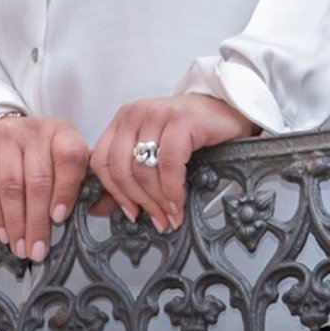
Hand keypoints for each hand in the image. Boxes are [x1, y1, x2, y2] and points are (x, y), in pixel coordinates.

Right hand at [0, 115, 88, 262]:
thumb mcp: (61, 158)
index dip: (66, 189)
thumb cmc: (37, 154)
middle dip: (37, 222)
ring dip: (16, 223)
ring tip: (20, 248)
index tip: (59, 219)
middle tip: (38, 251)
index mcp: (62, 132)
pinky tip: (2, 232)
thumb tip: (97, 209)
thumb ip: (82, 180)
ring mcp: (4, 136)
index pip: (70, 157)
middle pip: (38, 180)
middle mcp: (34, 130)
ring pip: (11, 186)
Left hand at [90, 95, 257, 230]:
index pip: (101, 161)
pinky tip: (179, 203)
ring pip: (143, 169)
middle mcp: (135, 113)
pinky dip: (172, 190)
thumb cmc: (192, 133)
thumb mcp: (154, 150)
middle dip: (139, 202)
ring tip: (171, 216)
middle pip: (121, 168)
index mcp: (123, 120)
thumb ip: (130, 174)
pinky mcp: (181, 119)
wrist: (227, 109)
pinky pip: (168, 164)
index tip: (130, 213)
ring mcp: (157, 113)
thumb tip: (101, 209)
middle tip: (157, 221)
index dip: (113, 192)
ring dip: (158, 201)